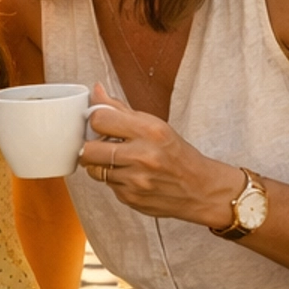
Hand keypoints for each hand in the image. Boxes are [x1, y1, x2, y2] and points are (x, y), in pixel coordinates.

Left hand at [80, 83, 245, 226]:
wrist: (200, 189)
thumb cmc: (177, 154)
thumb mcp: (155, 125)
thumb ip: (121, 109)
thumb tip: (96, 91)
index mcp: (149, 131)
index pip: (99, 119)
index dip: (95, 121)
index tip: (101, 124)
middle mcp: (142, 156)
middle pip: (88, 150)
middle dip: (90, 146)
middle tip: (101, 145)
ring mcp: (135, 180)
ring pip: (94, 170)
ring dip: (100, 165)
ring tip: (118, 161)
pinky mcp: (131, 198)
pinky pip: (107, 186)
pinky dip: (114, 180)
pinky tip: (130, 176)